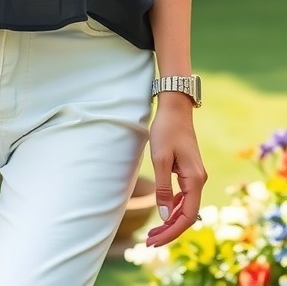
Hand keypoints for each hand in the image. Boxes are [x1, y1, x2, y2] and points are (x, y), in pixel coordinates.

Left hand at [145, 95, 206, 246]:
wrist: (175, 108)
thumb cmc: (166, 130)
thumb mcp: (160, 159)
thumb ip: (163, 188)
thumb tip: (165, 215)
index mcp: (195, 180)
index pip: (186, 216)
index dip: (171, 232)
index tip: (154, 241)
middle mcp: (199, 180)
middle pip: (187, 215)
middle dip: (169, 230)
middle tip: (149, 241)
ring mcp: (195, 176)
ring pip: (186, 207)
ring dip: (171, 221)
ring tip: (153, 231)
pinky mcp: (189, 171)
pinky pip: (184, 196)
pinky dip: (173, 207)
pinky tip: (163, 212)